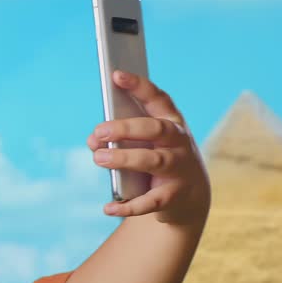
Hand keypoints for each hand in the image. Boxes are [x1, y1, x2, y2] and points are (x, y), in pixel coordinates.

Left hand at [86, 70, 211, 225]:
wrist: (187, 197)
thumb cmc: (158, 159)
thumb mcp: (143, 145)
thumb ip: (117, 139)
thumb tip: (94, 141)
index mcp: (171, 122)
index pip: (157, 98)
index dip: (138, 86)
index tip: (116, 75)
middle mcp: (179, 143)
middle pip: (155, 129)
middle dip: (126, 128)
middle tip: (99, 132)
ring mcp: (180, 169)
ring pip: (153, 161)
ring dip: (124, 159)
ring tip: (99, 159)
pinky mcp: (174, 196)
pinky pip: (150, 201)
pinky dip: (128, 205)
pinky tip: (108, 207)